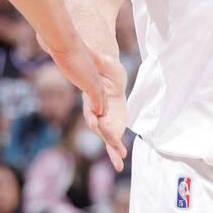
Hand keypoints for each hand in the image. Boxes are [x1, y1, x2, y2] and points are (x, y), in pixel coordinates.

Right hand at [40, 34, 108, 122]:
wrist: (65, 43)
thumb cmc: (59, 42)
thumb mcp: (57, 46)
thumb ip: (53, 47)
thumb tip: (42, 42)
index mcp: (86, 62)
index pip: (93, 77)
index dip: (94, 86)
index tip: (95, 93)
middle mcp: (91, 70)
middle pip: (99, 87)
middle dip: (101, 98)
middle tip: (103, 108)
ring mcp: (93, 77)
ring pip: (100, 95)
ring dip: (101, 105)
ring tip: (103, 114)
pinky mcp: (92, 84)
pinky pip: (98, 98)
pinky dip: (99, 106)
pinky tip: (100, 113)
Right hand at [82, 52, 127, 170]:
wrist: (111, 77)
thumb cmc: (106, 68)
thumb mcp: (104, 62)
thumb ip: (98, 59)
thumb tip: (93, 50)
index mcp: (93, 98)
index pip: (91, 108)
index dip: (92, 115)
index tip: (94, 122)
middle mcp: (96, 112)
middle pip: (100, 127)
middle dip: (106, 135)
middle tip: (113, 143)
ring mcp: (104, 121)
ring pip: (107, 137)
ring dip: (113, 149)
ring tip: (119, 162)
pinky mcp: (112, 125)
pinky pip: (113, 140)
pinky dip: (116, 150)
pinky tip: (121, 162)